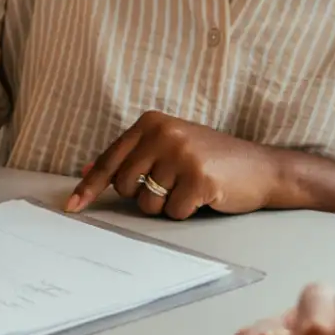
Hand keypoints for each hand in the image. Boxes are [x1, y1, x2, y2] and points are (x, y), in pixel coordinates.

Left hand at [66, 111, 283, 218]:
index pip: (111, 159)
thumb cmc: (212, 160)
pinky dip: (187, 211)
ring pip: (148, 202)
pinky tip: (205, 195)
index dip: (90, 187)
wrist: (262, 168)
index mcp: (152, 122)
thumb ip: (132, 157)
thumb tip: (89, 171)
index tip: (71, 206)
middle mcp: (163, 133)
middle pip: (125, 185)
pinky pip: (173, 212)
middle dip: (144, 195)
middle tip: (173, 184)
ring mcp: (181, 154)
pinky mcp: (198, 178)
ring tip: (191, 187)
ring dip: (167, 204)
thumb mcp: (169, 148)